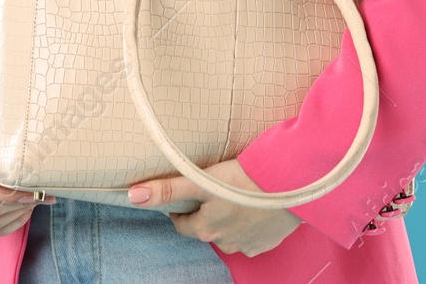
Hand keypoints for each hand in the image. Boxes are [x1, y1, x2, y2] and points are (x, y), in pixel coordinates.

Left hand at [128, 159, 300, 257]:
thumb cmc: (245, 180)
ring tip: (234, 195)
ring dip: (228, 218)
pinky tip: (253, 205)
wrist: (291, 185)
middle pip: (206, 228)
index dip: (180, 209)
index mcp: (207, 229)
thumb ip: (168, 189)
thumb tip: (133, 196)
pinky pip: (251, 236)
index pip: (182, 224)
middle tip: (212, 190)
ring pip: (228, 233)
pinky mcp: (268, 242)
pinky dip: (249, 223)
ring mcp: (248, 245)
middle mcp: (225, 243)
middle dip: (205, 212)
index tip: (184, 195)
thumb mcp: (201, 180)